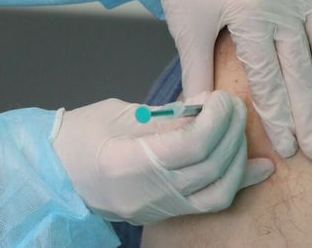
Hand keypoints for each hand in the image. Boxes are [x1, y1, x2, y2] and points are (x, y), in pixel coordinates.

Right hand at [51, 91, 272, 224]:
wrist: (54, 171)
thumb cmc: (76, 137)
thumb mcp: (118, 115)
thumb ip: (166, 116)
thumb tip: (205, 106)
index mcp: (126, 163)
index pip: (190, 145)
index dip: (214, 118)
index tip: (219, 97)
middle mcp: (145, 193)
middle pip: (209, 166)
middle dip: (230, 131)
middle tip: (233, 104)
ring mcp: (156, 209)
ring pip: (218, 190)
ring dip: (237, 157)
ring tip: (237, 128)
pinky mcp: (164, 213)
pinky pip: (210, 202)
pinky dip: (236, 181)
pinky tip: (258, 165)